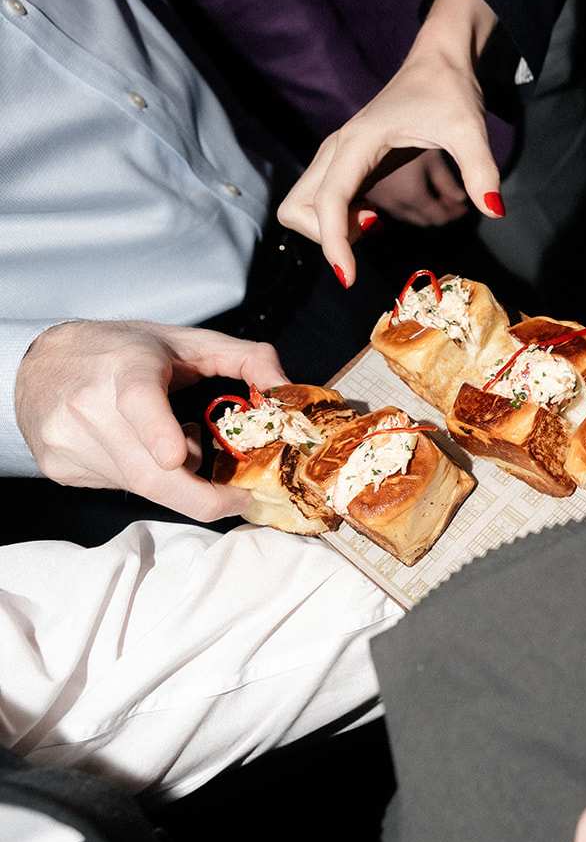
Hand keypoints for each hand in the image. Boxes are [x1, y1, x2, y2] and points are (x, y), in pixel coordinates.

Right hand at [15, 321, 289, 520]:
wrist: (43, 362)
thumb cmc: (125, 351)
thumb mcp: (188, 341)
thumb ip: (247, 358)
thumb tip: (286, 389)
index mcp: (125, 366)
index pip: (137, 400)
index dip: (157, 431)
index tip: (176, 456)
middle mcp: (88, 404)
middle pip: (147, 470)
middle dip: (201, 496)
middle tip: (238, 499)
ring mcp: (67, 440)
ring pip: (139, 484)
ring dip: (174, 480)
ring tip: (176, 446)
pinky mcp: (59, 467)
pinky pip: (119, 487)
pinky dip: (146, 478)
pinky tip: (143, 450)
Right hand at [277, 0, 503, 286]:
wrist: (437, 62)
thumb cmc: (449, 90)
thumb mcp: (470, 128)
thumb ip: (481, 170)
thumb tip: (494, 210)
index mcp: (357, 142)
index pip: (327, 202)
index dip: (333, 243)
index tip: (350, 278)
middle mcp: (337, 150)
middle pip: (297, 208)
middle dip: (325, 235)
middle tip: (374, 229)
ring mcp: (336, 156)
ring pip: (301, 206)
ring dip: (329, 228)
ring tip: (376, 220)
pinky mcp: (345, 162)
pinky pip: (321, 202)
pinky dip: (337, 220)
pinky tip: (374, 216)